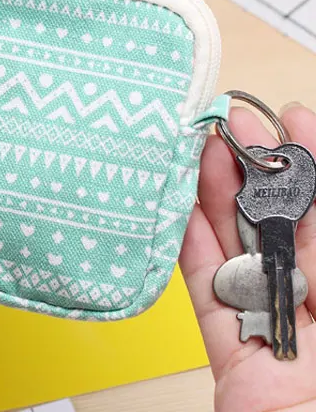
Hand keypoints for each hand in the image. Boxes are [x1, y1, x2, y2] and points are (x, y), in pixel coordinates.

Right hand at [180, 102, 315, 411]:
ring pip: (242, 252)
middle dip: (262, 171)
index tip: (298, 118)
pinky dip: (188, 248)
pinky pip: (207, 294)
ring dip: (218, 199)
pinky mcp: (232, 359)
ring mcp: (277, 334)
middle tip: (239, 123)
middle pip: (288, 227)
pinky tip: (178, 207)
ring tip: (204, 150)